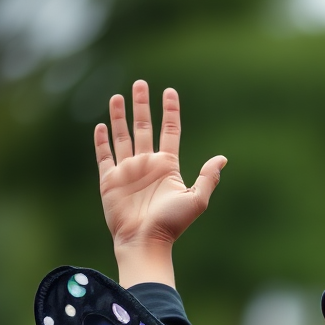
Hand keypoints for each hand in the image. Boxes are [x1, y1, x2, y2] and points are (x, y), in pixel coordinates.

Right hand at [94, 80, 226, 286]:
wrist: (145, 240)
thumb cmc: (172, 223)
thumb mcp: (196, 200)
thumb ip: (207, 178)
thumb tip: (222, 159)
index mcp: (167, 166)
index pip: (170, 131)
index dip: (170, 111)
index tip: (170, 91)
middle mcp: (147, 165)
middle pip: (143, 127)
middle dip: (142, 105)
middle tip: (141, 83)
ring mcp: (128, 171)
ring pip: (123, 136)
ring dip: (120, 116)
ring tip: (120, 96)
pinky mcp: (110, 180)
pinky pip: (105, 155)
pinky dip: (102, 140)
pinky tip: (102, 125)